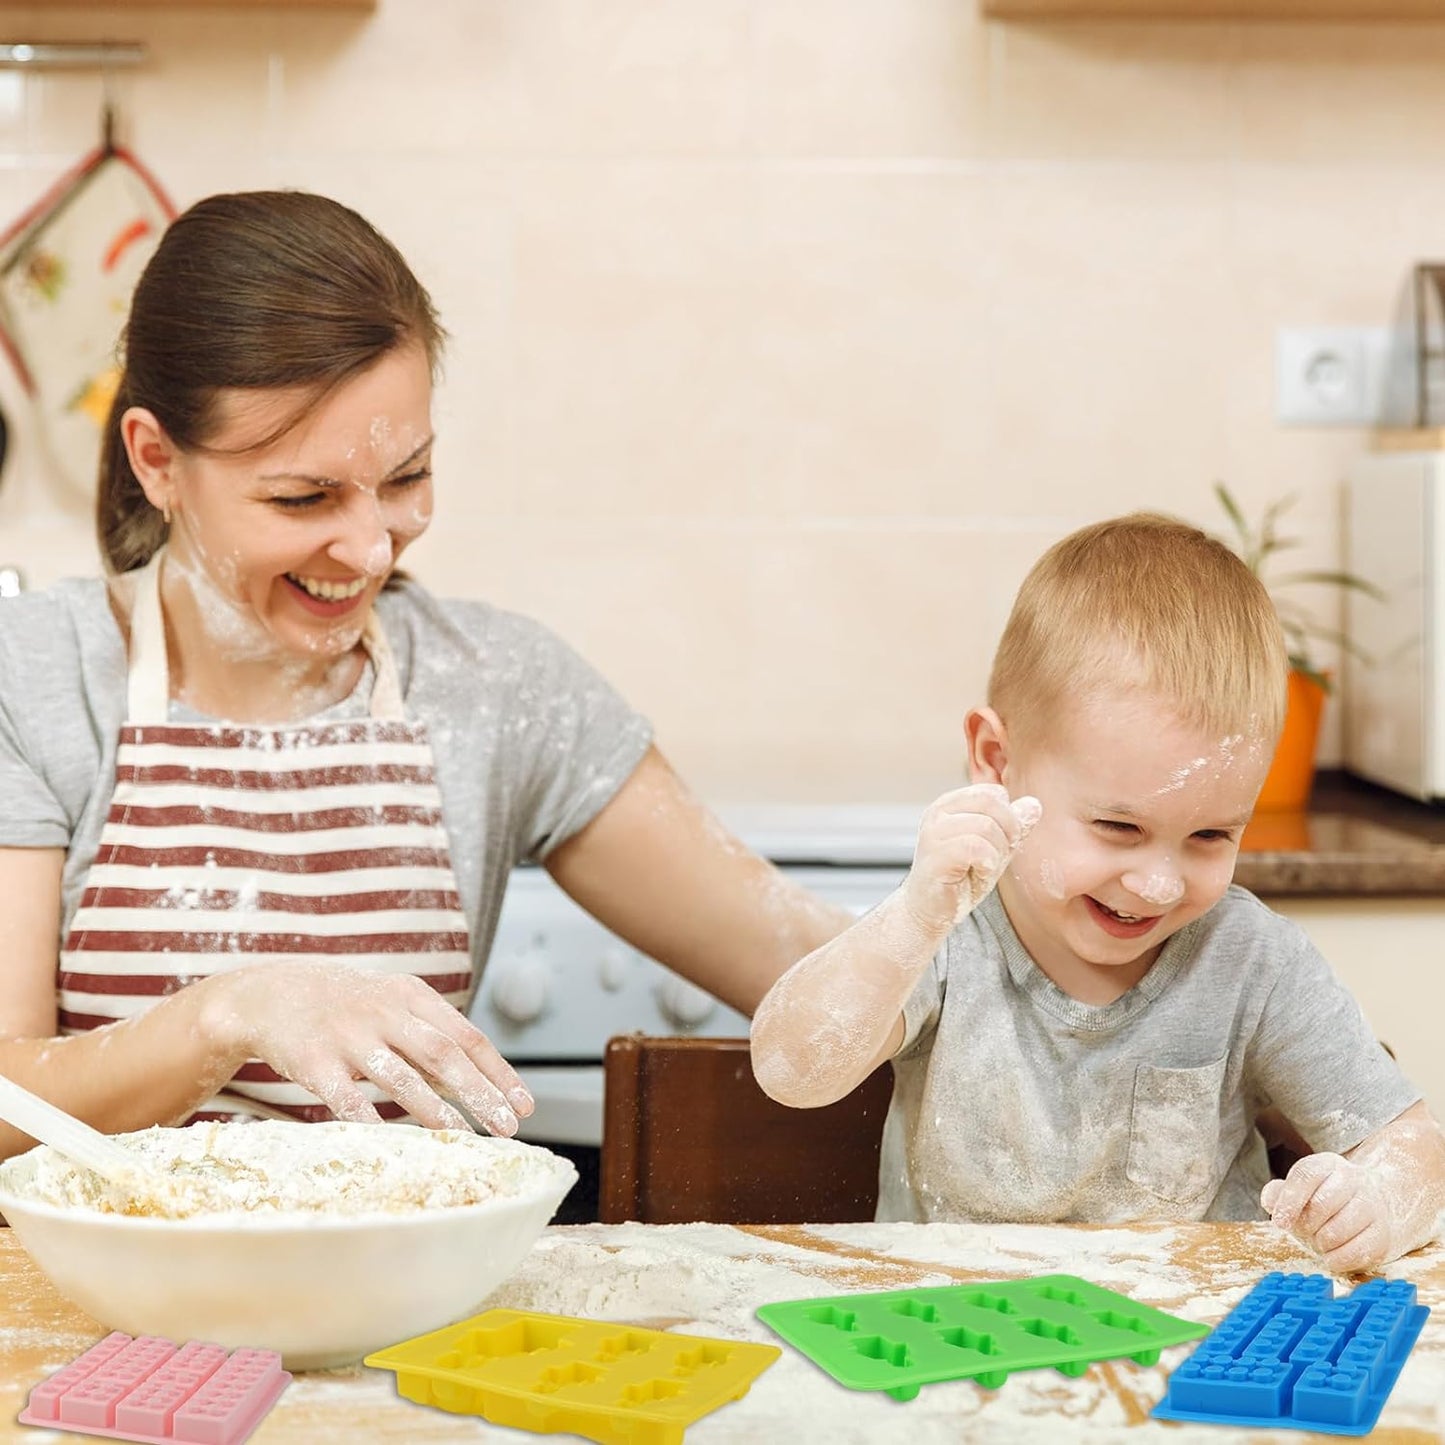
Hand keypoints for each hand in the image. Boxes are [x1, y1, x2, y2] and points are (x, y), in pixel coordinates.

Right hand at [199, 963, 533, 1134]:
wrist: (273, 994)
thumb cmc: (349, 1007)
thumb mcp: (394, 1005)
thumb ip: (433, 1038)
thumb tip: (482, 1084)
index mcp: (412, 996)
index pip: (467, 1036)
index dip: (499, 1072)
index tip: (525, 1106)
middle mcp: (385, 1011)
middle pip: (444, 1054)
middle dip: (480, 1092)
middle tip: (507, 1127)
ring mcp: (349, 1036)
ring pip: (402, 1077)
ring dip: (437, 1111)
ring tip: (466, 1138)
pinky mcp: (315, 1064)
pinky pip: (349, 1099)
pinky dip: (374, 1122)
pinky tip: (396, 1145)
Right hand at [899, 784, 1041, 936]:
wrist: (931, 910)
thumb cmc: (960, 878)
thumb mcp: (995, 848)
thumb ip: (1013, 826)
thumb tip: (1034, 804)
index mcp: (950, 804)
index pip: (992, 793)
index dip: (1008, 817)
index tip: (1002, 842)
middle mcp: (937, 813)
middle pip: (991, 804)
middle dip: (1007, 831)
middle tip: (998, 856)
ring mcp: (932, 834)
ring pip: (985, 826)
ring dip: (997, 853)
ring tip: (985, 867)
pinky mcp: (934, 858)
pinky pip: (975, 848)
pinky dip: (988, 863)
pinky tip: (980, 873)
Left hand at [1260, 1152, 1397, 1273]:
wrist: (1377, 1209)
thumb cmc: (1327, 1202)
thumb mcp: (1302, 1191)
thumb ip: (1279, 1193)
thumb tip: (1270, 1201)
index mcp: (1328, 1165)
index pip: (1305, 1175)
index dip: (1289, 1200)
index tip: (1280, 1223)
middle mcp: (1354, 1179)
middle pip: (1321, 1205)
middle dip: (1306, 1225)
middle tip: (1306, 1231)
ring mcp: (1373, 1206)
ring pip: (1337, 1231)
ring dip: (1321, 1243)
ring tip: (1320, 1241)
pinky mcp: (1383, 1234)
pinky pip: (1356, 1252)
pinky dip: (1337, 1259)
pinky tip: (1331, 1255)